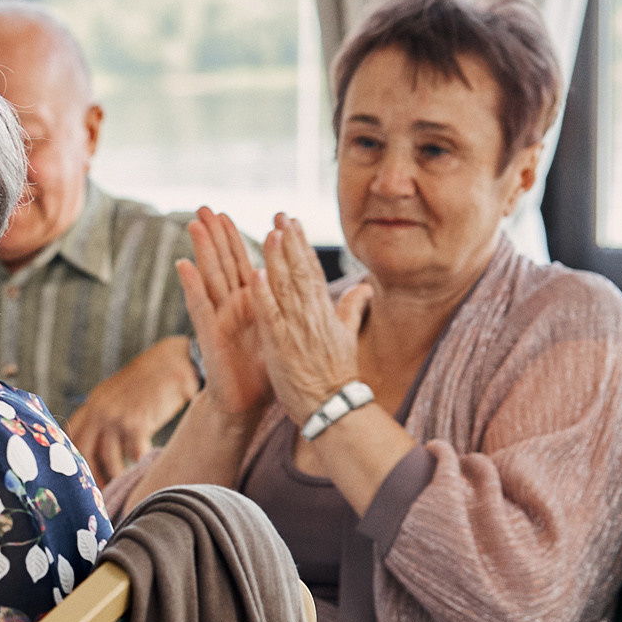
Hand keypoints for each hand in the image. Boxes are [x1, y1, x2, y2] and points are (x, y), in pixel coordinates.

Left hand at [64, 336, 198, 482]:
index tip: (78, 478)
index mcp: (92, 405)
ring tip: (123, 490)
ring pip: (109, 461)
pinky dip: (140, 467)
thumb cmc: (148, 381)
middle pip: (85, 454)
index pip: (71, 437)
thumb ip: (103, 415)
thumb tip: (97, 445)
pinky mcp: (138, 424)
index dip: (72, 460)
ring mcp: (117, 418)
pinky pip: (134, 456)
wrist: (173, 363)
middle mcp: (99, 411)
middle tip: (98, 496)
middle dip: (91, 478)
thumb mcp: (116, 394)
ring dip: (116, 479)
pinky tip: (145, 473)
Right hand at [178, 207, 271, 419]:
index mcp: (250, 302)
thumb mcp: (283, 331)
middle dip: (214, 235)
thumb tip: (306, 288)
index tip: (227, 212)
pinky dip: (191, 286)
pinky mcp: (210, 335)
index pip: (240, 262)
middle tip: (204, 208)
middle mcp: (231, 306)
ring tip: (193, 224)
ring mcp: (218, 318)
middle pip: (221, 263)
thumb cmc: (265, 368)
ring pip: (209, 277)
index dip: (234, 238)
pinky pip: (200, 307)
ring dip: (201, 251)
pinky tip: (183, 265)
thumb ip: (290, 306)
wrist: (248, 402)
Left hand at [255, 215, 364, 425]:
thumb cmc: (337, 376)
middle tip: (279, 215)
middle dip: (289, 241)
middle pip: (300, 271)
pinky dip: (264, 296)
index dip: (302, 244)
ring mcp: (296, 329)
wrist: (332, 407)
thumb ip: (352, 310)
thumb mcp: (348, 337)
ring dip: (277, 259)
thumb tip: (365, 288)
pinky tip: (256, 275)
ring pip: (285, 287)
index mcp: (325, 312)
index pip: (313, 271)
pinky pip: (271, 316)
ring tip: (270, 232)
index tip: (293, 222)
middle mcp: (312, 315)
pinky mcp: (281, 346)